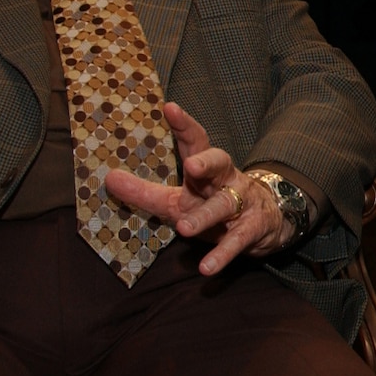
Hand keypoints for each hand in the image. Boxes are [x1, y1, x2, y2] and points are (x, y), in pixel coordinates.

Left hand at [103, 103, 290, 274]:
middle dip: (206, 163)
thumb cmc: (213, 206)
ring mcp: (240, 204)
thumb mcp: (178, 199)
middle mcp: (224, 181)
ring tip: (184, 229)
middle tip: (191, 166)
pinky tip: (206, 268)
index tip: (169, 108)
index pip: (195, 142)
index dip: (184, 126)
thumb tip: (108, 179)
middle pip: (218, 163)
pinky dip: (221, 255)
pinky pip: (236, 242)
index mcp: (205, 170)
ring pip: (223, 205)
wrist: (267, 223)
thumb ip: (144, 192)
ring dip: (204, 217)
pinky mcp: (251, 230)